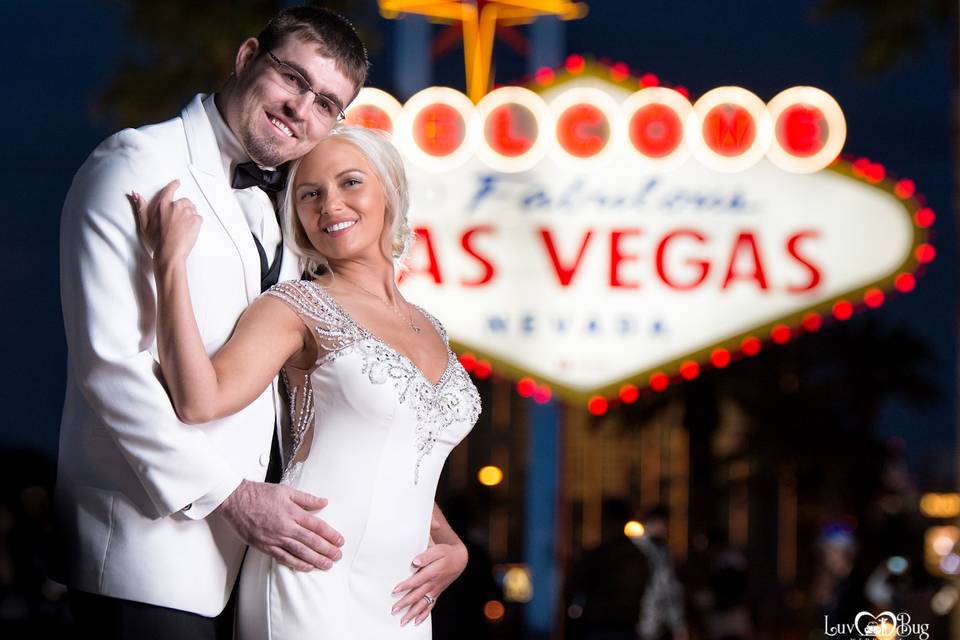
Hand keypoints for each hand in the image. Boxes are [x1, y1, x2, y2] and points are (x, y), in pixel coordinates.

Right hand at [131, 180, 201, 267]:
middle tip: (178, 221)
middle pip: (184, 201)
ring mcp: (187, 212)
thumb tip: (135, 194)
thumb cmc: (156, 241)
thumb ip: (141, 207)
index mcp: (162, 205)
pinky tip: (188, 231)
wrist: (170, 253)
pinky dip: (196, 223)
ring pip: (192, 209)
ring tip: (183, 227)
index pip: (169, 190)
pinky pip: (198, 217)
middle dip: (183, 208)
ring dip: (190, 215)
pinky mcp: (196, 220)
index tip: (177, 182)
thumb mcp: (145, 224)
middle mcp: (175, 206)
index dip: (174, 185)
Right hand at [216, 479, 343, 571]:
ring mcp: (275, 538)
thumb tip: (324, 502)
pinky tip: (306, 567)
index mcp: (292, 512)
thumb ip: (306, 498)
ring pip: (299, 552)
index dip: (330, 534)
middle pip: (311, 541)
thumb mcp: (286, 491)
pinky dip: (296, 564)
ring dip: (315, 560)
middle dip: (327, 550)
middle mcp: (286, 527)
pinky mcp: (265, 546)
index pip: (317, 526)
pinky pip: (283, 558)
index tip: (340, 541)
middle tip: (338, 556)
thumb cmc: (260, 494)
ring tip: (327, 565)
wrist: (236, 501)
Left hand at [391, 540, 467, 625]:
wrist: (459, 559)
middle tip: (394, 610)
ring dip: (413, 613)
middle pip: (417, 596)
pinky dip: (424, 614)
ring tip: (403, 621)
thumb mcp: (437, 550)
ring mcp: (435, 590)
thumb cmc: (446, 553)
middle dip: (405, 603)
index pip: (416, 581)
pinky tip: (417, 621)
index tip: (395, 591)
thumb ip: (425, 556)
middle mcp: (433, 584)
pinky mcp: (437, 593)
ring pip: (423, 604)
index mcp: (432, 572)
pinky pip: (430, 606)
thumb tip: (415, 562)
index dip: (405, 586)